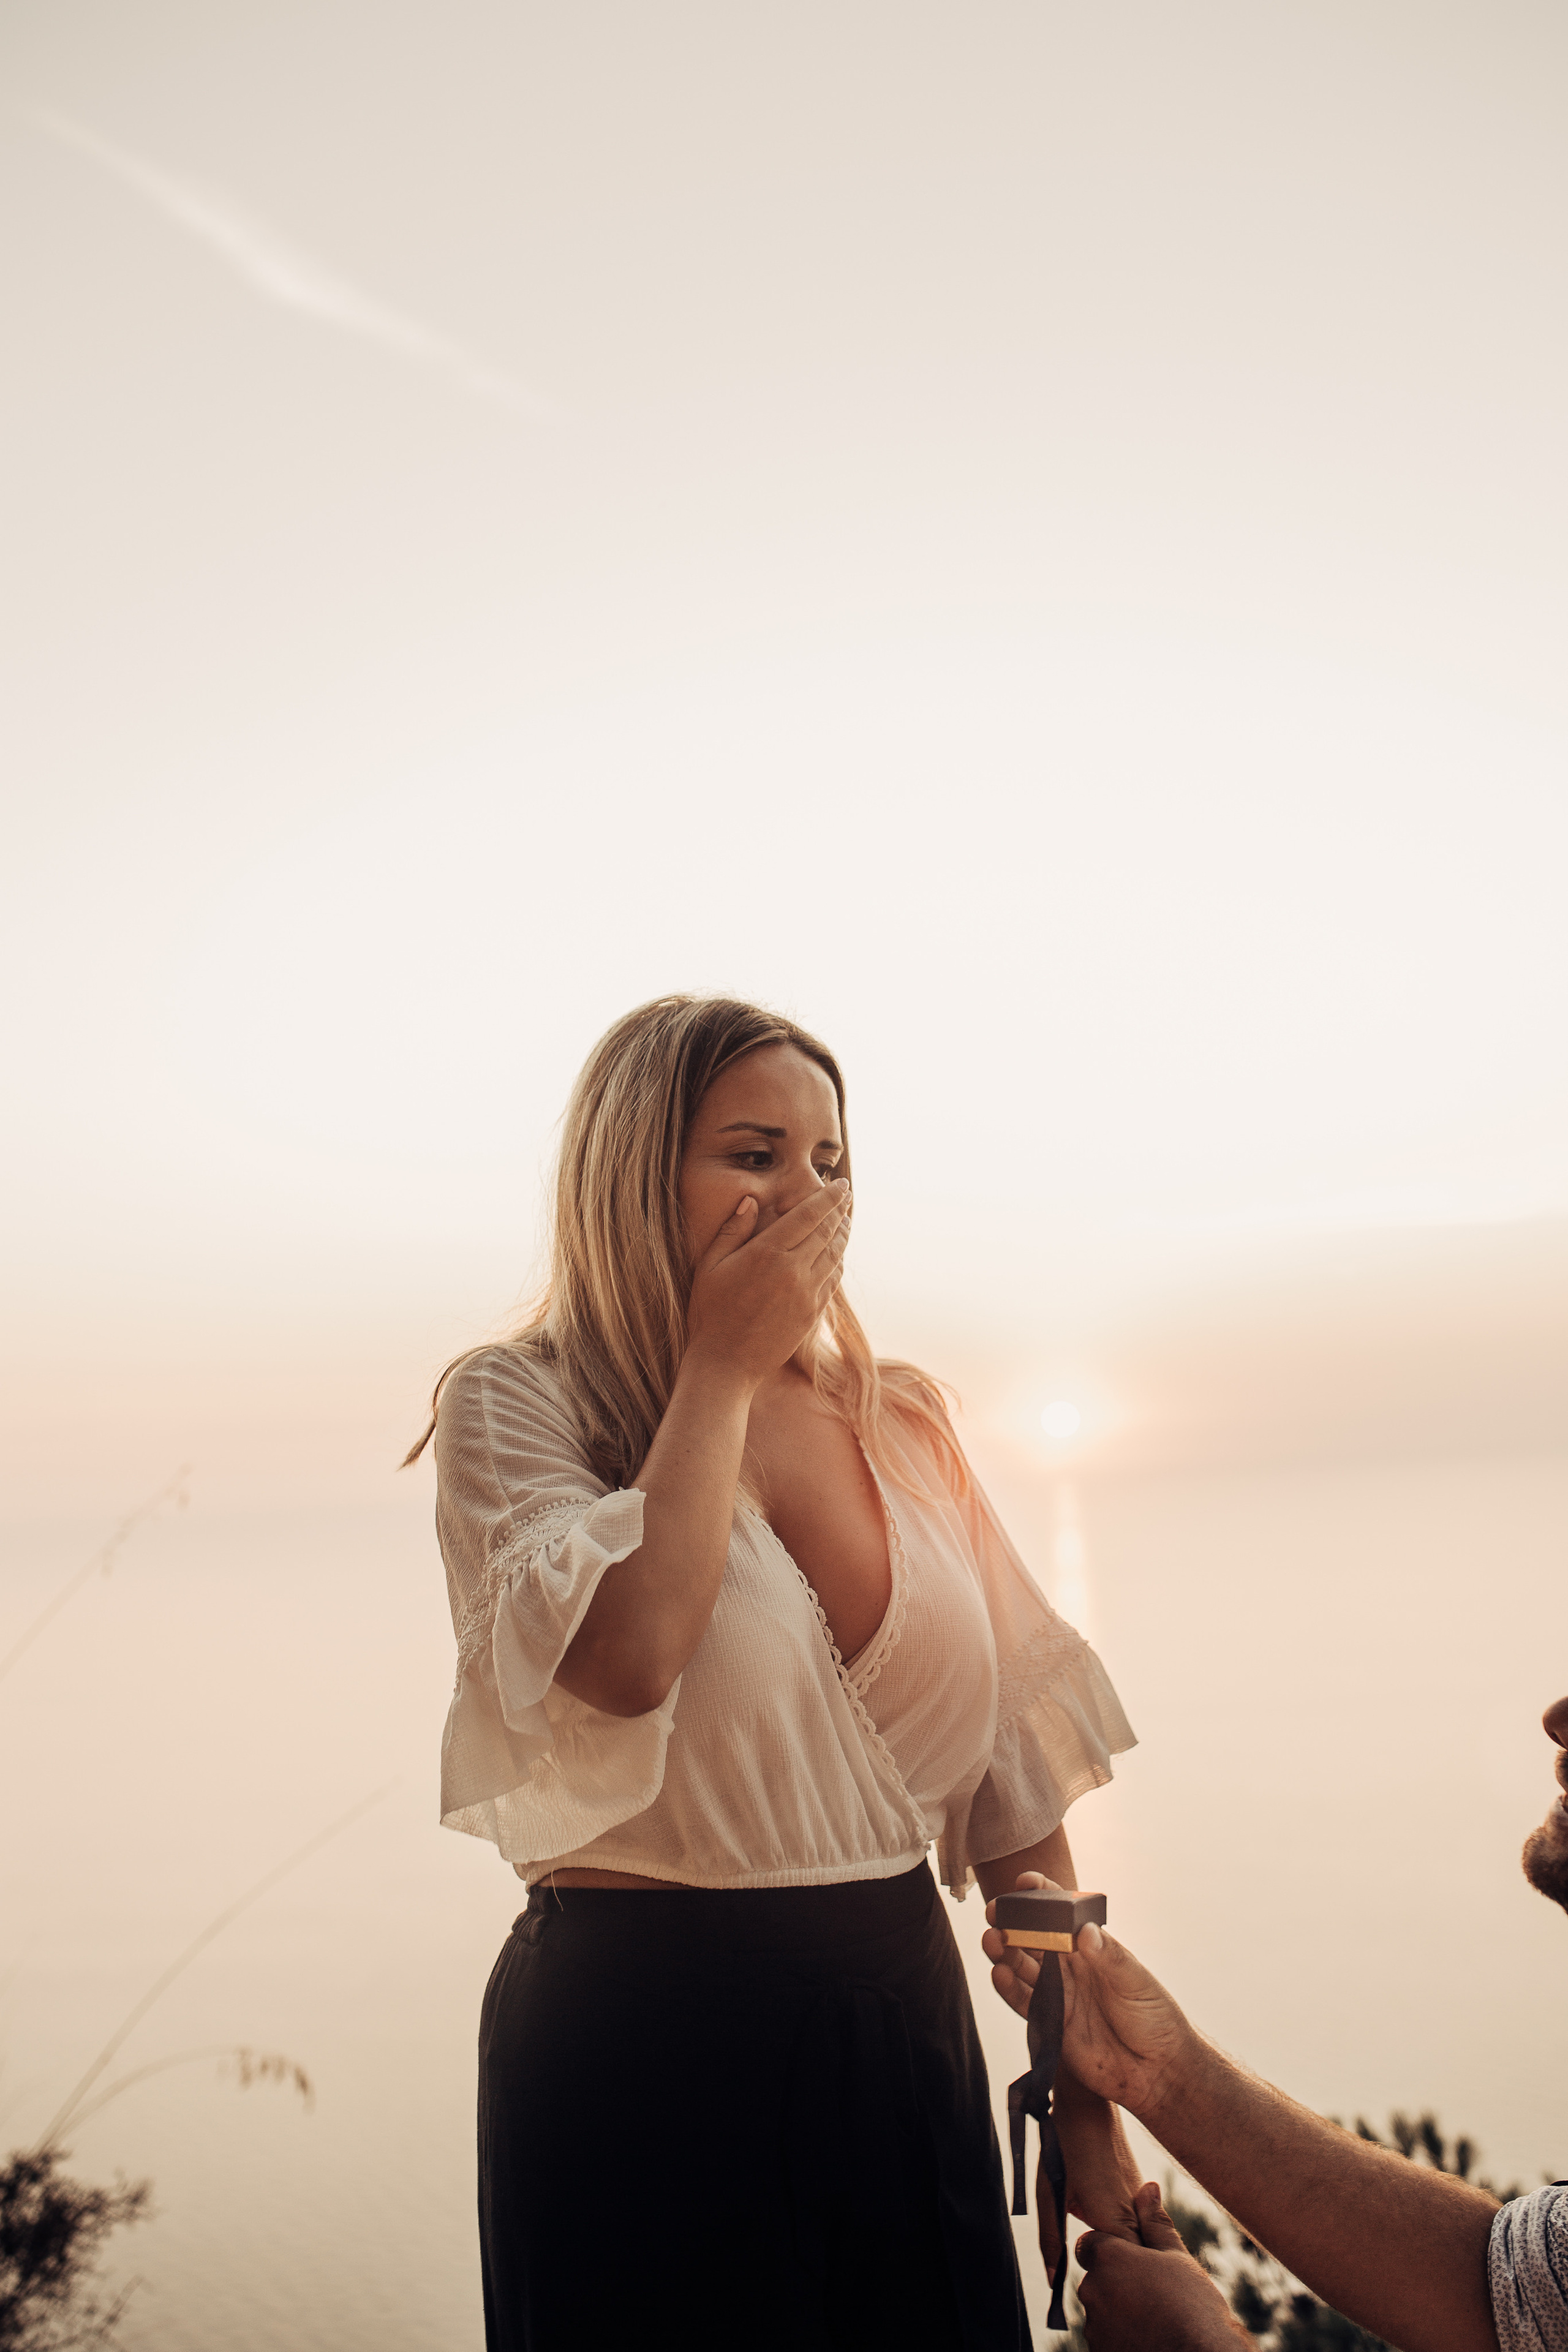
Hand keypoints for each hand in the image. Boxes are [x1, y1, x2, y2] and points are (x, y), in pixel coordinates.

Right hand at [684, 1179, 849, 1384]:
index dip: (828, 1197)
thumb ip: (732, 1230)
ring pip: (835, 1255)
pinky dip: (838, 1261)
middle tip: (847, 1196)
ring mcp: (807, 1295)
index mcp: (767, 1254)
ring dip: (843, 1234)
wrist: (726, 1364)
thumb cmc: (709, 1313)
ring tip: (845, 1220)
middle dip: (840, 1211)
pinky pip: (832, 1279)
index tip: (841, 1184)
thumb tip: (751, 1201)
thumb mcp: (710, 1266)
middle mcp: (793, 1271)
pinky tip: (835, 1254)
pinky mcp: (812, 1314)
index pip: (808, 1215)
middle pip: (827, 1232)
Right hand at [982, 1875, 1194, 2122]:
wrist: (1157, 2072)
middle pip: (1033, 1938)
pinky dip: (1008, 1987)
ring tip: (991, 1940)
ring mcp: (1058, 1994)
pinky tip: (998, 1973)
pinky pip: (1023, 2001)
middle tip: (995, 1911)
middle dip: (1012, 1922)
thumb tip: (1084, 1931)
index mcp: (1091, 1948)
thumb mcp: (1136, 1981)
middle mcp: (1070, 1967)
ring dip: (1004, 1952)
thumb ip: (1109, 1957)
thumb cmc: (1155, 2018)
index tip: (1025, 1882)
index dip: (1042, 1896)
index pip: (1062, 1914)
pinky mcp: (1050, 2023)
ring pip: (1022, 1967)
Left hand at [1077, 2183, 1246, 2349]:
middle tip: (1153, 2292)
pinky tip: (1150, 2336)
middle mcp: (1093, 2290)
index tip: (1135, 2263)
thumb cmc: (1192, 2305)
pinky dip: (1122, 2336)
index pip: (1091, 2244)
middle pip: (1097, 2279)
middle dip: (1117, 2282)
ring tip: (1156, 2317)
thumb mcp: (1176, 2257)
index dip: (1113, 2251)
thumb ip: (1155, 2223)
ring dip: (1119, 2311)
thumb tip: (1148, 2188)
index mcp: (1107, 2259)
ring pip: (1102, 2310)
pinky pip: (1107, 2337)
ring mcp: (1095, 2327)